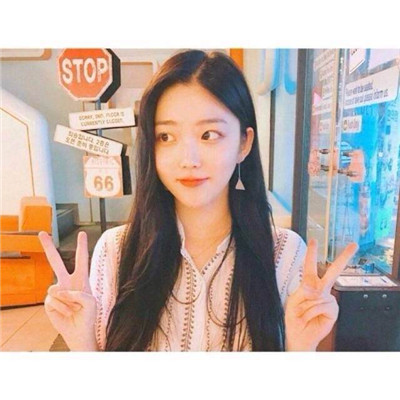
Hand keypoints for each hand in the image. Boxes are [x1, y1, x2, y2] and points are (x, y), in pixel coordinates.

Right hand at [38, 231, 97, 350]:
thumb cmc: (88, 315)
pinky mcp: (49, 302)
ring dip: (67, 302)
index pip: (82, 259)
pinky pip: (53, 300)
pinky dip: (62, 308)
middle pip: (56, 262)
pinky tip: (67, 313)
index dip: (82, 247)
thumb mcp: (91, 302)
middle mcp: (67, 281)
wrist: (79, 331)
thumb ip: (79, 293)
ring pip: (56, 289)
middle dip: (48, 247)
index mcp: (81, 278)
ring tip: (74, 310)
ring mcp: (57, 291)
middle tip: (41, 233)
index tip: (82, 234)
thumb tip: (60, 290)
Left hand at [284, 239, 358, 350]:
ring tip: (303, 314)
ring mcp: (328, 299)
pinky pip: (322, 305)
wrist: (298, 335)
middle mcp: (320, 289)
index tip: (313, 240)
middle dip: (344, 258)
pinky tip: (311, 318)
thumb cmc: (294, 317)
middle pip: (333, 271)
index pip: (309, 266)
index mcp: (308, 284)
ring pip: (319, 295)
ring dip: (306, 306)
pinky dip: (312, 312)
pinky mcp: (333, 309)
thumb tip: (315, 289)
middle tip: (353, 245)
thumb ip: (304, 291)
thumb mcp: (294, 300)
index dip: (311, 253)